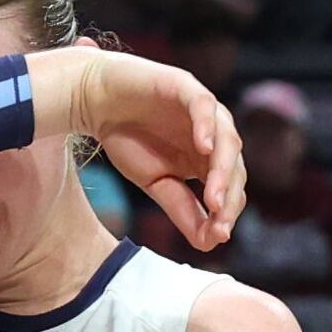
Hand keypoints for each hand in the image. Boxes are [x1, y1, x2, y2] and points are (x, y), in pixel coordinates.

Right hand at [28, 45, 244, 251]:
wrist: (96, 102)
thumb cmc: (127, 140)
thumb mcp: (155, 184)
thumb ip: (182, 210)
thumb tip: (209, 244)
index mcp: (208, 160)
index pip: (230, 189)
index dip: (226, 214)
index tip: (217, 238)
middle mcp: (213, 136)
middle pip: (235, 168)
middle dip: (229, 198)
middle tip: (219, 224)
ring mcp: (203, 111)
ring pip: (227, 139)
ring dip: (223, 170)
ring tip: (213, 200)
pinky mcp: (186, 87)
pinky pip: (203, 106)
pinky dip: (205, 126)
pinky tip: (203, 148)